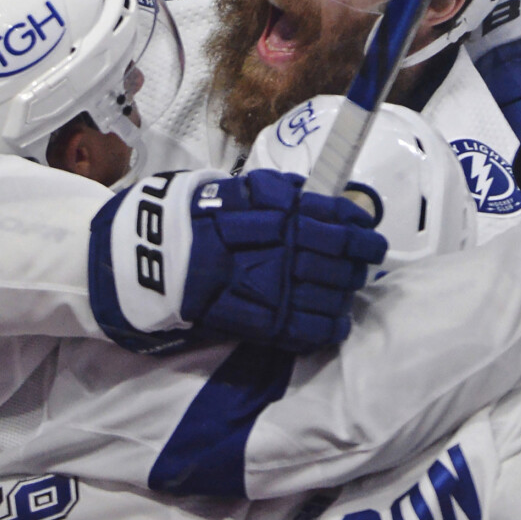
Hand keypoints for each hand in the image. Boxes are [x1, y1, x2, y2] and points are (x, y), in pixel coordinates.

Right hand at [89, 169, 386, 353]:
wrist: (152, 258)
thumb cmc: (195, 219)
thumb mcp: (235, 191)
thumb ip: (276, 194)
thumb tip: (317, 195)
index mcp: (278, 210)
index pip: (335, 217)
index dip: (358, 225)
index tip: (368, 229)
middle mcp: (283, 245)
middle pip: (341, 254)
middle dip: (361, 257)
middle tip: (368, 258)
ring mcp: (276, 286)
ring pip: (333, 291)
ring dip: (348, 290)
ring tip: (350, 288)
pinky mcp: (266, 321)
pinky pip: (311, 328)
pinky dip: (330, 326)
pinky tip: (336, 322)